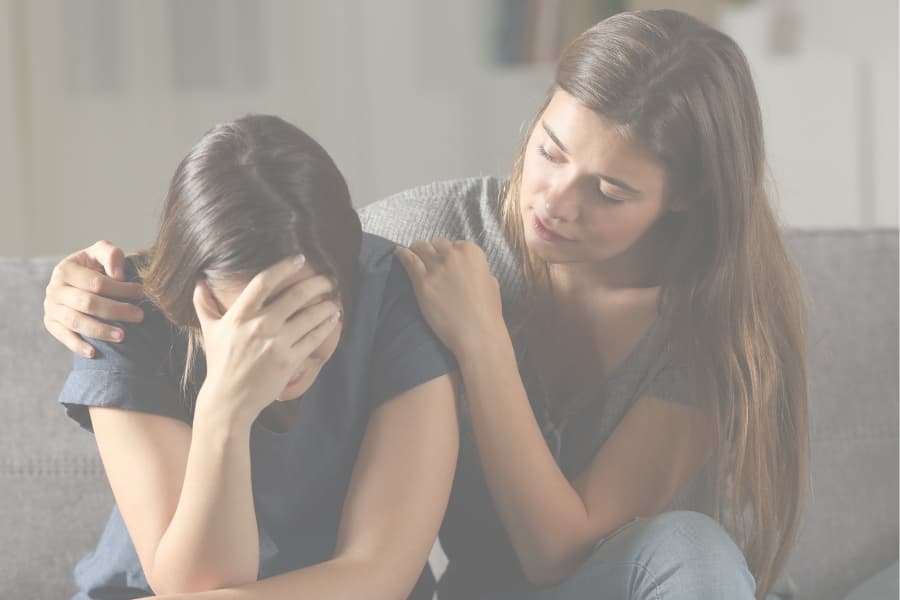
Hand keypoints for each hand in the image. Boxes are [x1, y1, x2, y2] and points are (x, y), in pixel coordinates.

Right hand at [43, 240, 144, 356]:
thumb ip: (110, 255)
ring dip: (101, 330)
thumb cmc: (94, 266)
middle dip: (116, 310)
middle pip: (88, 303)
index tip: (140, 293)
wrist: (75, 281)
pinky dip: (78, 346)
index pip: (96, 283)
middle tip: (140, 316)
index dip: (120, 289)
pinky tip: (95, 353)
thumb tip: (117, 275)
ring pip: (77, 322)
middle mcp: (54, 289)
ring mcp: (51, 308)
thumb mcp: (101, 253)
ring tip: (123, 336)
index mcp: (65, 269)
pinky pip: (64, 337)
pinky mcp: (51, 324)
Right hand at [193, 256, 341, 424]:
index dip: (284, 267)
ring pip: (309, 317)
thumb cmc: (220, 363)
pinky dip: (326, 327)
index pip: (263, 282)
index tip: (299, 259)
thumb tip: (198, 283)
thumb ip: (204, 305)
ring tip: (334, 300)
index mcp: (239, 316)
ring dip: (326, 306)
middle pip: (295, 296)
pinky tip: (333, 319)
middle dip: (316, 284)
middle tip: (328, 280)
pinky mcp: (289, 361)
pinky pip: (313, 338)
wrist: (229, 400)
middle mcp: (259, 326)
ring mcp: (276, 344)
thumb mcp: (209, 332)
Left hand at [394, 239, 504, 355]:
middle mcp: (453, 254)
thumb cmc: (487, 312)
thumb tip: (468, 269)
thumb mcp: (490, 282)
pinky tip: (398, 253)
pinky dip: (402, 254)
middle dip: (433, 250)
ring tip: (411, 252)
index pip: (455, 244)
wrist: (476, 332)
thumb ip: (476, 270)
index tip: (445, 259)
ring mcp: (436, 267)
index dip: (449, 252)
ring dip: (416, 249)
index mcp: (472, 252)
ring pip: (420, 247)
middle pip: (436, 244)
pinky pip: (408, 259)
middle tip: (428, 258)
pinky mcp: (422, 281)